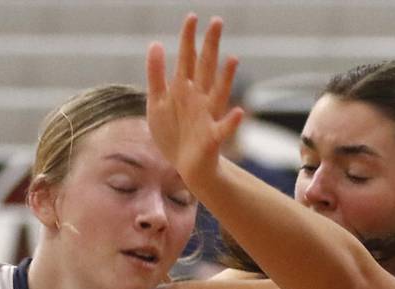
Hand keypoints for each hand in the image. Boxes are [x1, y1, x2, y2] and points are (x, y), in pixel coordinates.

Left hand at [146, 14, 242, 183]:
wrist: (185, 167)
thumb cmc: (172, 134)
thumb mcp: (157, 103)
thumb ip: (155, 75)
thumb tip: (155, 43)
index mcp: (184, 90)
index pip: (187, 59)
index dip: (188, 39)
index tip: (192, 16)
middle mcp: (199, 99)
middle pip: (205, 69)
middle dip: (210, 46)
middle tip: (217, 21)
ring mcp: (207, 117)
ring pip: (218, 93)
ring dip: (226, 77)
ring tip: (233, 59)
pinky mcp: (211, 138)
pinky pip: (224, 129)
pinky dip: (232, 122)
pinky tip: (239, 113)